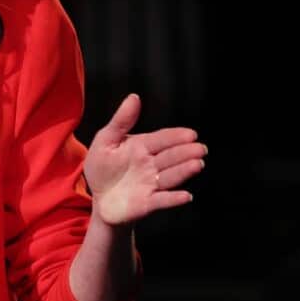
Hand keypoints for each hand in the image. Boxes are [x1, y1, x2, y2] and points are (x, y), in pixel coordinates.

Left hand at [83, 94, 206, 225]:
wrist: (99, 197)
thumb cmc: (103, 167)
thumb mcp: (106, 141)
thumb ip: (121, 121)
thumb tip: (134, 97)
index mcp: (142, 147)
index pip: (162, 140)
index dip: (175, 137)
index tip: (191, 134)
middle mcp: (151, 165)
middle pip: (170, 157)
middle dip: (185, 153)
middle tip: (200, 148)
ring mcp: (152, 184)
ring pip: (170, 176)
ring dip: (183, 171)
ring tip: (197, 164)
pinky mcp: (148, 203)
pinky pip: (162, 201)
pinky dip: (173, 199)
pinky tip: (185, 196)